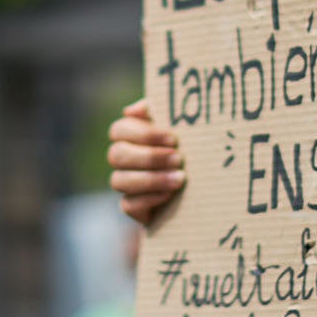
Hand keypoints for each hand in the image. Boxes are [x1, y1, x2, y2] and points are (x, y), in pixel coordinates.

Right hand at [108, 99, 184, 226]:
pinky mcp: (132, 207)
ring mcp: (124, 184)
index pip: (120, 130)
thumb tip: (133, 110)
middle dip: (149, 157)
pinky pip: (129, 205)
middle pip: (117, 155)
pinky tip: (169, 195)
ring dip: (151, 179)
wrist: (199, 187)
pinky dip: (149, 199)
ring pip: (119, 181)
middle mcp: (122, 159)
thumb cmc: (186, 148)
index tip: (173, 139)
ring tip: (180, 178)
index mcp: (128, 135)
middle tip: (178, 159)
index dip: (144, 134)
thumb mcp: (178, 128)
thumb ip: (159, 111)